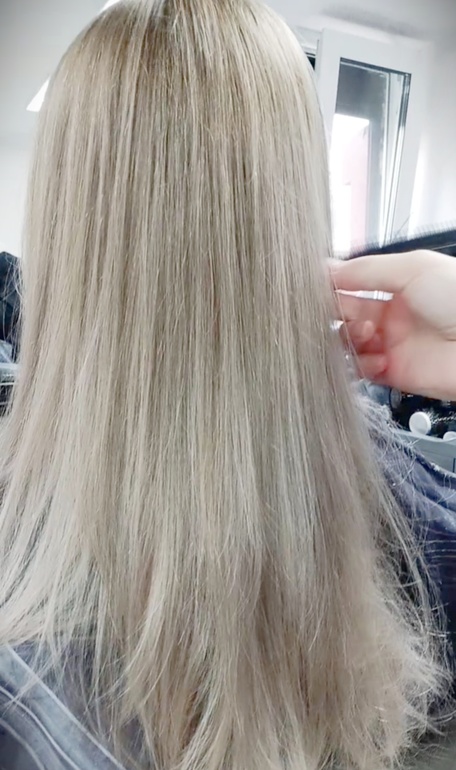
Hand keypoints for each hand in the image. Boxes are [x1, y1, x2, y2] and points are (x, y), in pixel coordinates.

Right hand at [331, 250, 455, 399]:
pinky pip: (361, 371)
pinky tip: (377, 357)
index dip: (331, 285)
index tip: (311, 286)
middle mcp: (391, 316)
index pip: (351, 284)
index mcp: (398, 286)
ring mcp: (391, 345)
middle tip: (330, 311)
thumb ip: (366, 270)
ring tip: (367, 334)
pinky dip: (360, 365)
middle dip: (334, 312)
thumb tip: (327, 269)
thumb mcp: (414, 268)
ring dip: (348, 338)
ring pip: (347, 344)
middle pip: (345, 314)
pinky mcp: (393, 374)